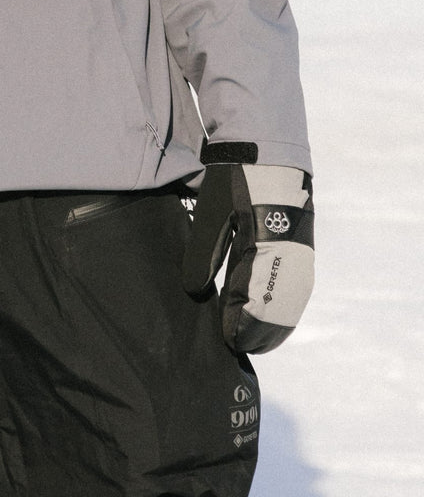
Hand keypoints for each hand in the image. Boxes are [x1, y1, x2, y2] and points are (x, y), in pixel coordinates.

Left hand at [183, 160, 313, 353]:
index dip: (239, 325)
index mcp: (265, 248)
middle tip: (233, 346)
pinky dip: (284, 307)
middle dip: (256, 332)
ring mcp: (300, 254)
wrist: (267, 150)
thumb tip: (194, 291)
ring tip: (249, 339)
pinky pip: (297, 289)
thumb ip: (204, 252)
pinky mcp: (302, 249)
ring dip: (272, 324)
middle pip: (277, 310)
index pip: (254, 302)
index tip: (224, 341)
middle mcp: (289, 256)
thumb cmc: (235, 180)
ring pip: (291, 303)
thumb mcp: (212, 213)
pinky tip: (267, 314)